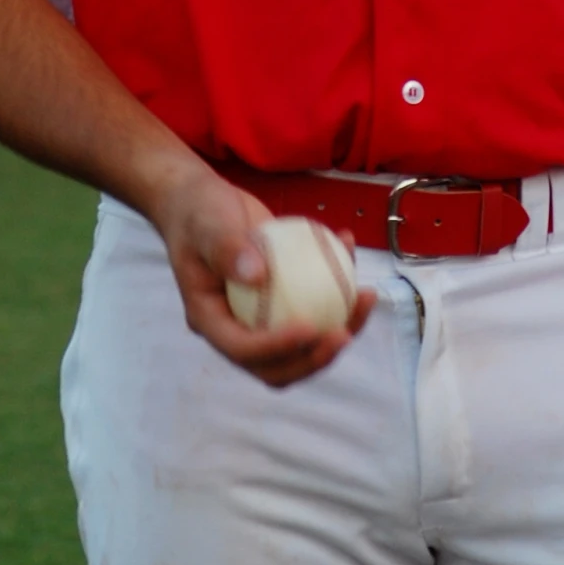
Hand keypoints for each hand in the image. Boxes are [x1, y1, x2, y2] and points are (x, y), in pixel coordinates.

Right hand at [150, 161, 375, 388]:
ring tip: (366, 298)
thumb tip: (257, 276)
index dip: (278, 348)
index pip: (244, 350)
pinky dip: (339, 285)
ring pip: (304, 342)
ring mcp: (261, 316)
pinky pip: (315, 302)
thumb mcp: (207, 225)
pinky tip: (349, 247)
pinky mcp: (283, 297)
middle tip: (344, 333)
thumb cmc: (198, 213)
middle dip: (314, 358)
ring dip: (340, 327)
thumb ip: (226, 248)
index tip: (310, 327)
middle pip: (278, 364)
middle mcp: (237, 327)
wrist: (202, 200)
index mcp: (211, 320)